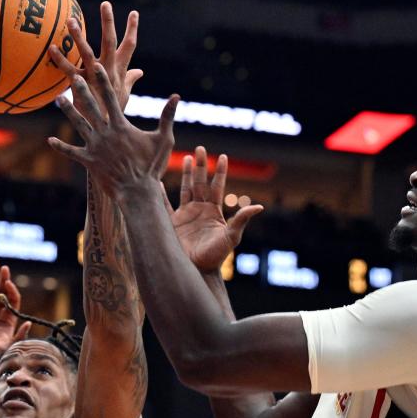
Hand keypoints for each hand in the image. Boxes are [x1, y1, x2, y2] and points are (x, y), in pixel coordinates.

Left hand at [47, 58, 178, 195]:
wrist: (137, 192)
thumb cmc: (151, 166)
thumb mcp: (163, 139)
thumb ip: (167, 116)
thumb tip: (177, 96)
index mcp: (121, 126)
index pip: (111, 98)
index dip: (103, 81)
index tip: (96, 66)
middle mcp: (105, 134)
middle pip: (91, 107)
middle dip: (82, 90)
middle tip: (73, 77)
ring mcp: (95, 147)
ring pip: (79, 125)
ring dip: (68, 111)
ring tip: (58, 99)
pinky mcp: (89, 161)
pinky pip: (72, 152)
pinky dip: (61, 147)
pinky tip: (50, 140)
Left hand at [52, 1, 142, 118]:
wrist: (104, 133)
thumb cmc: (115, 115)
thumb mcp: (125, 96)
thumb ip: (130, 80)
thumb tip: (139, 71)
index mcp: (120, 73)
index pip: (130, 47)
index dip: (132, 30)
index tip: (134, 12)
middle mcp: (108, 72)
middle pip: (110, 43)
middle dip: (109, 23)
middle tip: (106, 3)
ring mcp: (93, 79)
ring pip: (87, 53)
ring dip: (79, 36)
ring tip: (71, 20)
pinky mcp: (79, 87)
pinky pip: (68, 70)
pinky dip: (59, 59)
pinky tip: (50, 48)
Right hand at [170, 146, 262, 272]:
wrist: (196, 269)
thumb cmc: (216, 255)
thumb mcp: (232, 237)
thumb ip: (241, 220)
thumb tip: (259, 206)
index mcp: (214, 211)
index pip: (217, 186)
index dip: (220, 172)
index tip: (223, 156)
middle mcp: (200, 209)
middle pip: (201, 183)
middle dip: (202, 165)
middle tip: (200, 148)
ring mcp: (186, 215)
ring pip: (187, 188)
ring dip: (187, 173)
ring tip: (188, 157)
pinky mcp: (172, 223)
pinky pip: (165, 205)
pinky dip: (161, 194)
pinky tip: (157, 182)